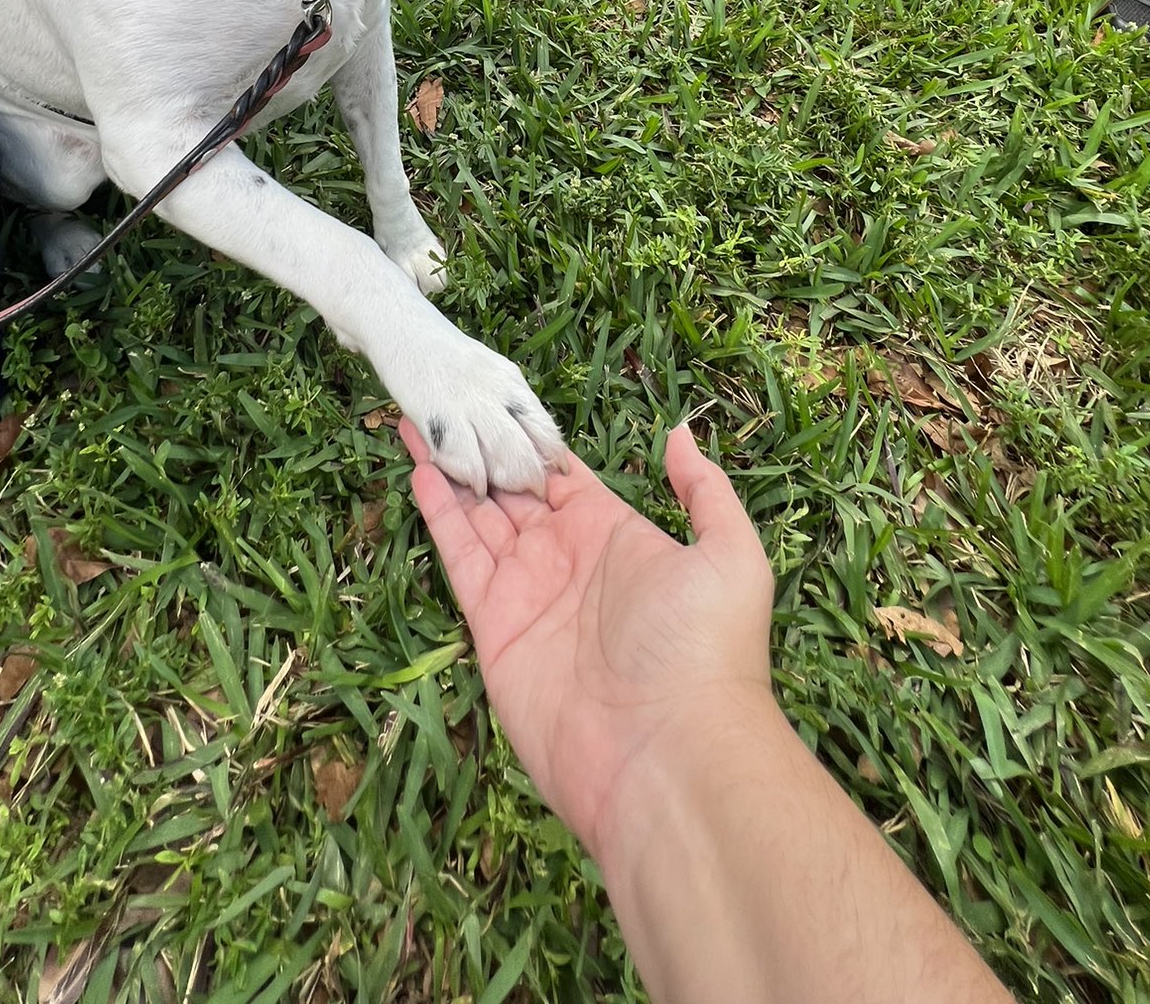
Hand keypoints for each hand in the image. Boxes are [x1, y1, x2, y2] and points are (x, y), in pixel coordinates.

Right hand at [402, 419, 774, 862]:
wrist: (667, 757)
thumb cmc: (703, 651)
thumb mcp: (730, 556)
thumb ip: (704, 490)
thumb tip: (681, 433)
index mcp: (615, 533)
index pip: (563, 473)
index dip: (531, 434)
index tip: (497, 391)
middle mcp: (566, 558)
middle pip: (513, 488)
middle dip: (481, 444)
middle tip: (443, 391)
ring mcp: (527, 592)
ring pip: (479, 515)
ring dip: (450, 467)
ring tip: (419, 415)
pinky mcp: (494, 627)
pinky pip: (461, 558)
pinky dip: (438, 514)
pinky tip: (420, 470)